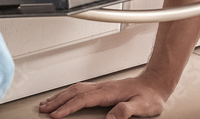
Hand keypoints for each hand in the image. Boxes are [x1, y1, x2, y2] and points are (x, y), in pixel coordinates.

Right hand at [38, 75, 168, 118]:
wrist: (155, 84)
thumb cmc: (150, 96)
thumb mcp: (143, 106)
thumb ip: (126, 111)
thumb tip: (111, 118)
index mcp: (109, 92)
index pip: (83, 99)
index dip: (68, 107)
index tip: (56, 115)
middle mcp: (102, 88)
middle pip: (74, 92)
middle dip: (57, 101)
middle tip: (43, 110)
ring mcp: (101, 87)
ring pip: (75, 89)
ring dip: (60, 96)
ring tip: (46, 104)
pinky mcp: (102, 89)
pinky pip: (80, 90)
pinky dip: (68, 94)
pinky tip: (64, 98)